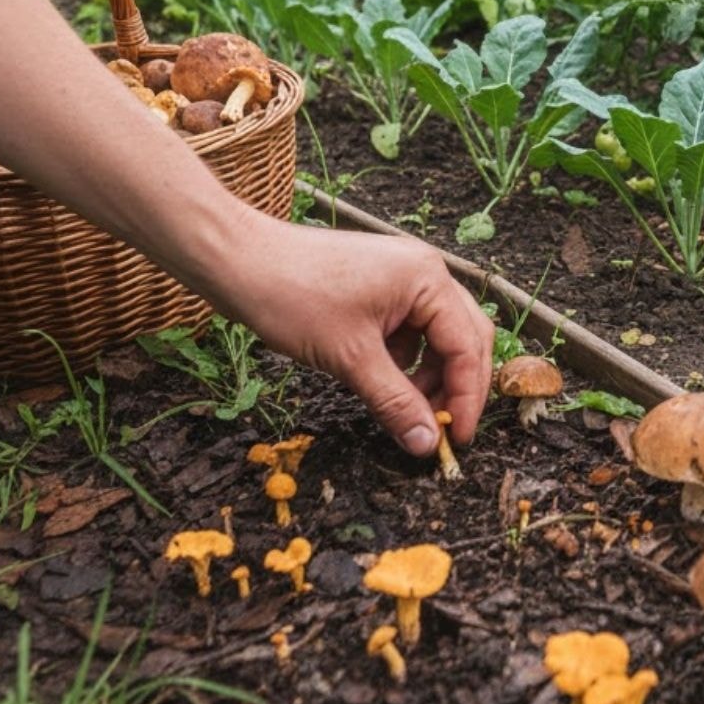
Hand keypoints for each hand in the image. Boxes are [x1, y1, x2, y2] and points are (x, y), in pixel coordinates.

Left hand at [213, 215, 494, 454]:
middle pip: (464, 337)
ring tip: (408, 408)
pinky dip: (406, 360)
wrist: (236, 260)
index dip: (466, 397)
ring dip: (430, 375)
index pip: (467, 346)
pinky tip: (384, 381)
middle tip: (442, 428)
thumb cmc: (291, 296)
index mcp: (427, 279)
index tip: (456, 438)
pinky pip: (410, 329)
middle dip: (455, 385)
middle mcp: (424, 271)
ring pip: (438, 336)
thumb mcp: (349, 359)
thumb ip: (395, 402)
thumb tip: (426, 443)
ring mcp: (402, 276)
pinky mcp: (380, 286)